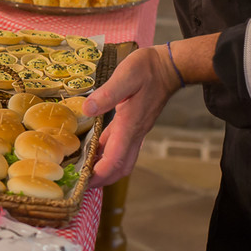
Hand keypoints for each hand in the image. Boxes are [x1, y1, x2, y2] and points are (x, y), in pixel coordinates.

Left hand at [82, 46, 180, 186]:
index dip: (100, 174)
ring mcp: (135, 130)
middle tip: (81, 183)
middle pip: (121, 167)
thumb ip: (107, 94)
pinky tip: (92, 151)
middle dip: (103, 179)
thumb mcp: (126, 76)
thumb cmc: (147, 69)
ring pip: (121, 159)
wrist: (169, 67)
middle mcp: (134, 133)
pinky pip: (119, 146)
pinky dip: (106, 154)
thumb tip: (87, 110)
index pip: (116, 159)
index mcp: (130, 125)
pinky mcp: (133, 125)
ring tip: (82, 171)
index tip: (84, 182)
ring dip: (104, 169)